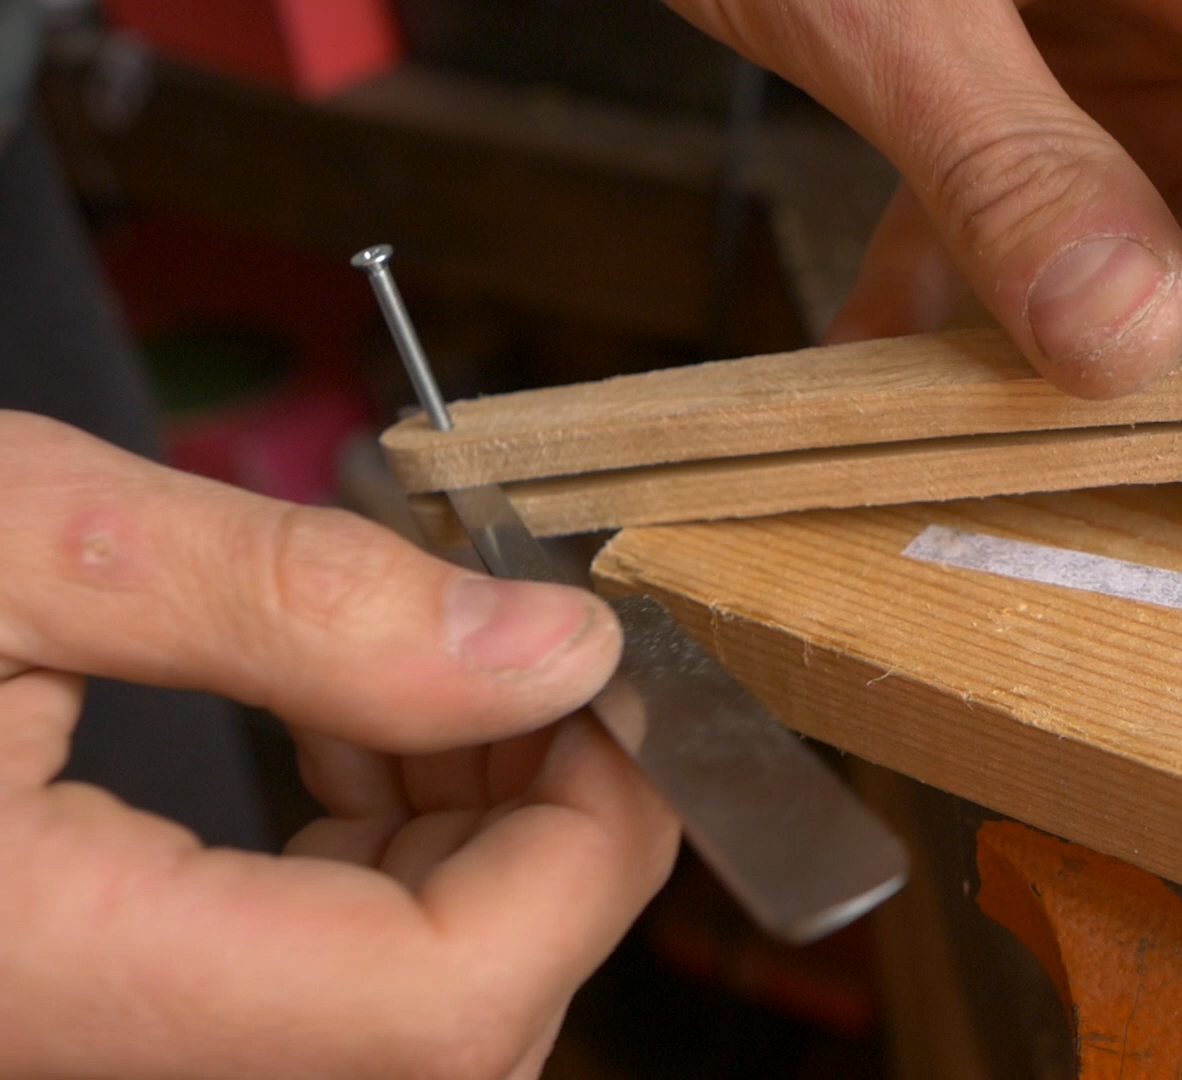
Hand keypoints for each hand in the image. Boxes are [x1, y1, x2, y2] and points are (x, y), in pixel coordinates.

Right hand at [0, 412, 679, 1078]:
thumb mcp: (21, 539)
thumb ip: (294, 599)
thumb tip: (556, 646)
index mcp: (51, 975)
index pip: (445, 1003)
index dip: (591, 850)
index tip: (620, 688)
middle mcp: (79, 1047)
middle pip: (447, 1025)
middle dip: (547, 833)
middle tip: (535, 659)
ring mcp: (95, 1034)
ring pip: (396, 1008)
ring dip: (472, 835)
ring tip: (426, 666)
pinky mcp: (101, 996)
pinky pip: (314, 979)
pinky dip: (382, 855)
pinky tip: (349, 722)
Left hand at [665, 0, 1181, 430]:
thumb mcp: (900, 2)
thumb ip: (1010, 162)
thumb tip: (1123, 333)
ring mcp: (1098, 42)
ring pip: (1147, 243)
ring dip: (1071, 345)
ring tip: (999, 421)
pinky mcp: (1011, 75)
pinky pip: (1025, 219)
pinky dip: (963, 298)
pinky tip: (892, 356)